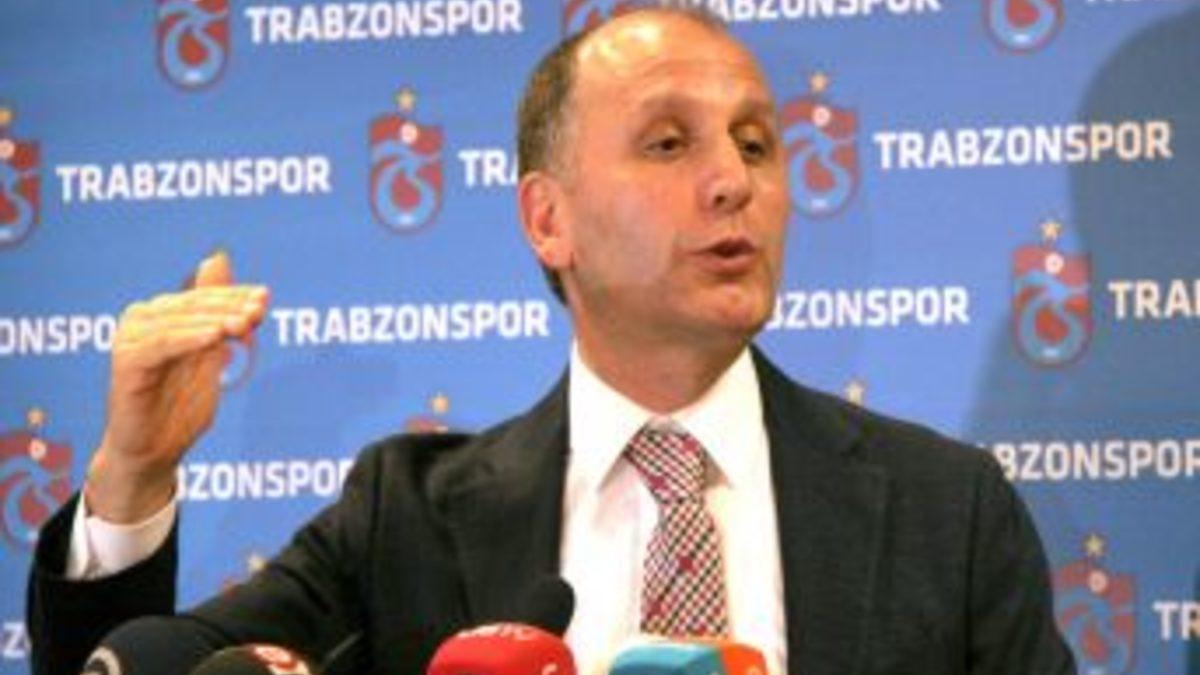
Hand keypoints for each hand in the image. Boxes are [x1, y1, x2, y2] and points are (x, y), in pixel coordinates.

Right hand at [85, 251, 269, 522]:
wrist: (155, 453)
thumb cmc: (181, 406)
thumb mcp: (208, 354)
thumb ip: (214, 311)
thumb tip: (218, 257)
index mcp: (163, 314)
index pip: (204, 297)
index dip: (235, 296)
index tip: (266, 297)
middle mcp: (142, 319)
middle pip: (193, 306)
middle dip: (230, 307)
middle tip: (259, 310)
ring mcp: (131, 339)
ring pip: (179, 321)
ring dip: (215, 320)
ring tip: (244, 324)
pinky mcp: (126, 362)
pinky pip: (161, 344)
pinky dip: (188, 338)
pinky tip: (215, 337)